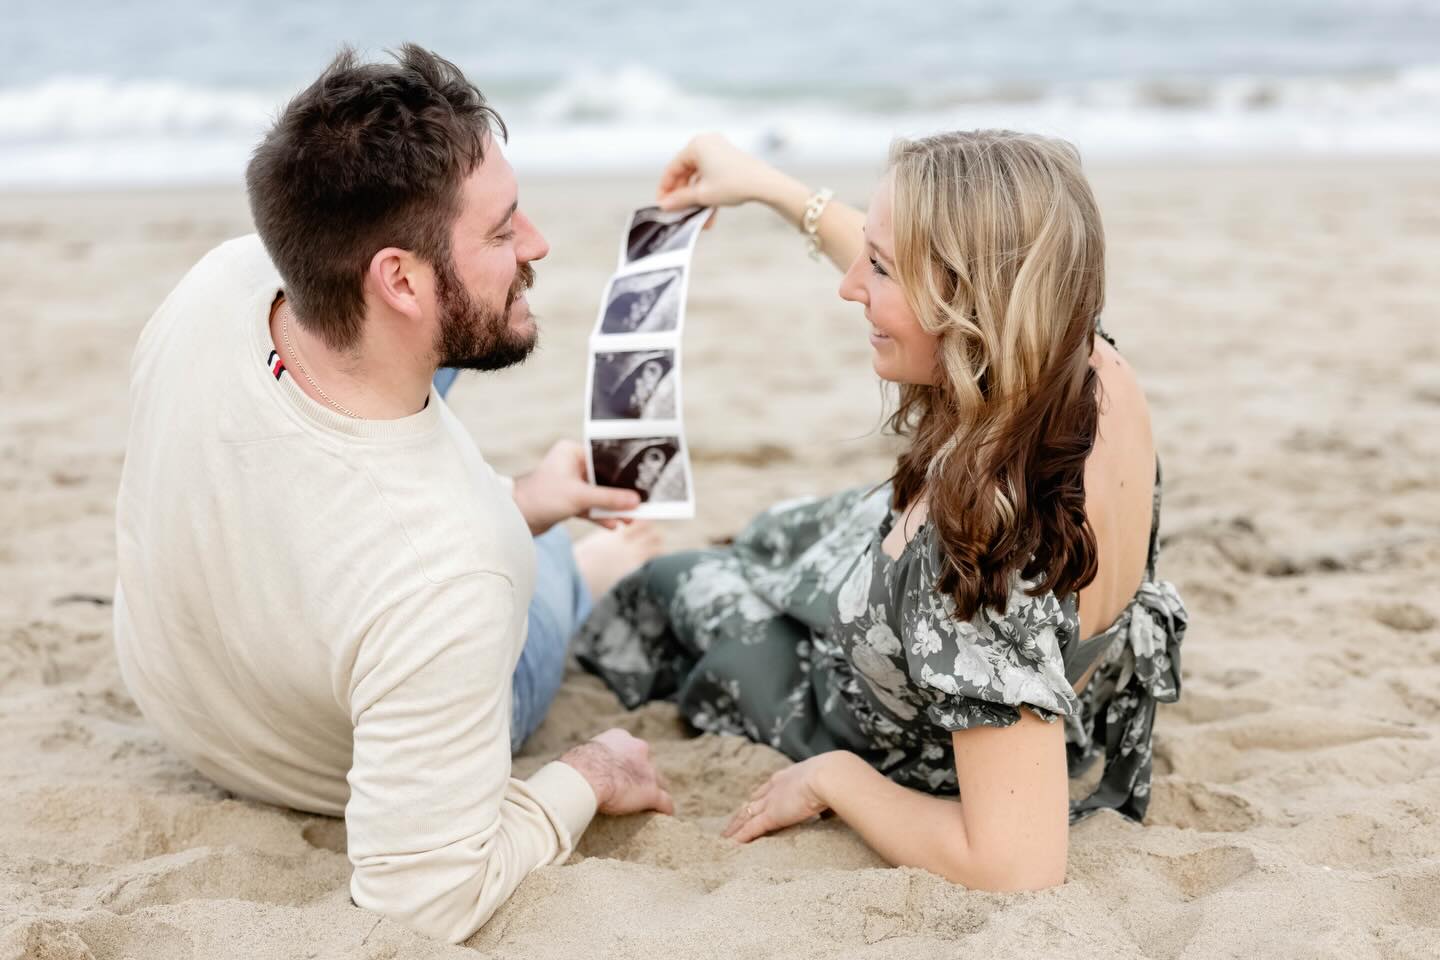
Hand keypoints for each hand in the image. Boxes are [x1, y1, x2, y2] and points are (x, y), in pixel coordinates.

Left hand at [512, 440, 639, 533]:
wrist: (516, 519)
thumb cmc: (541, 498)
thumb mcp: (580, 497)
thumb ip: (609, 499)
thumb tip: (635, 501)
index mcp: (572, 452)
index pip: (605, 459)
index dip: (623, 472)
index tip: (640, 484)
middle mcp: (571, 465)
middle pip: (604, 479)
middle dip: (620, 496)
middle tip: (638, 506)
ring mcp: (570, 483)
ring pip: (598, 495)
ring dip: (612, 508)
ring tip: (629, 520)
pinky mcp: (568, 500)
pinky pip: (590, 506)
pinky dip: (600, 515)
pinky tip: (613, 525)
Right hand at [560, 728, 674, 815]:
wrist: (585, 776)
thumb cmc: (576, 767)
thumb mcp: (583, 755)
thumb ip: (589, 759)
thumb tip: (574, 772)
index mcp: (621, 738)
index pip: (631, 749)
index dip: (628, 762)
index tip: (621, 772)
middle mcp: (638, 749)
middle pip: (647, 764)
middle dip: (643, 775)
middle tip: (634, 789)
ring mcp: (647, 770)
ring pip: (659, 782)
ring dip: (656, 791)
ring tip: (652, 804)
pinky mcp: (651, 791)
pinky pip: (665, 801)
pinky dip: (665, 809)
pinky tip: (664, 815)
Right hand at [656, 133, 791, 212]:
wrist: (765, 184)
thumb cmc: (734, 185)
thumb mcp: (702, 195)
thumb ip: (680, 199)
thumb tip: (664, 205)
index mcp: (696, 145)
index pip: (672, 168)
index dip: (665, 189)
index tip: (662, 205)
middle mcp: (706, 143)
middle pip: (686, 173)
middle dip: (683, 197)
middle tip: (677, 213)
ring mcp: (718, 150)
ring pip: (699, 178)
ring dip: (697, 200)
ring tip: (696, 218)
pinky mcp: (728, 160)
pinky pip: (711, 177)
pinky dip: (709, 194)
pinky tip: (709, 214)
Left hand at [722, 753, 835, 842]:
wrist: (829, 776)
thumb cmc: (835, 779)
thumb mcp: (828, 785)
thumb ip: (825, 798)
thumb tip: (832, 810)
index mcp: (790, 777)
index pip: (768, 788)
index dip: (760, 797)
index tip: (753, 803)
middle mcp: (776, 787)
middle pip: (752, 801)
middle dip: (743, 812)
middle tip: (733, 822)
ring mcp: (771, 802)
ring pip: (746, 815)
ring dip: (736, 826)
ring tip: (726, 836)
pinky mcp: (771, 816)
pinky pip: (751, 828)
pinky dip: (741, 837)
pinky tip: (732, 844)